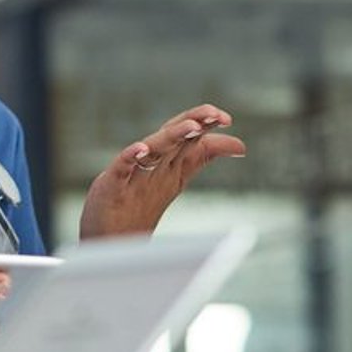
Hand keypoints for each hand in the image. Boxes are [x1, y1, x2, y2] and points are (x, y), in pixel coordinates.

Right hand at [79, 104, 245, 239]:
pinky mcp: (112, 186)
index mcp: (167, 160)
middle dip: (193, 121)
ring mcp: (132, 173)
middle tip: (214, 114)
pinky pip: (122, 168)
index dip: (205, 123)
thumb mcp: (176, 173)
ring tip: (191, 126)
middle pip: (174, 135)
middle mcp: (151, 162)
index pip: (187, 135)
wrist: (111, 237)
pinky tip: (141, 150)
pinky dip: (130, 157)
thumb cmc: (139, 199)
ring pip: (154, 149)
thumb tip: (240, 146)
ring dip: (172, 136)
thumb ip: (202, 155)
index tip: (227, 120)